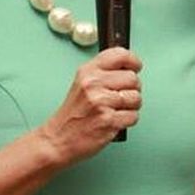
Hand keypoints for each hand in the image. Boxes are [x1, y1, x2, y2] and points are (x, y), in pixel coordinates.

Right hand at [40, 47, 141, 164]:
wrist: (58, 139)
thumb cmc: (73, 113)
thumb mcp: (82, 83)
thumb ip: (103, 72)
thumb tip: (129, 66)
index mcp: (88, 71)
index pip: (120, 55)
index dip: (133, 61)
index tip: (135, 67)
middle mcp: (94, 84)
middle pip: (133, 78)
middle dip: (132, 89)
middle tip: (121, 96)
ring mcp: (101, 102)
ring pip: (136, 98)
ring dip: (131, 106)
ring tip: (116, 109)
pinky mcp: (108, 121)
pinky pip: (134, 116)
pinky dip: (127, 120)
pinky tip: (115, 120)